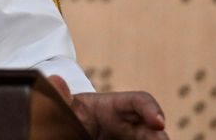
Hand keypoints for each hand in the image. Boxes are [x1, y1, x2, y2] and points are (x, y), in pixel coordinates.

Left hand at [49, 75, 168, 139]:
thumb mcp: (67, 106)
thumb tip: (54, 81)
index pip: (139, 101)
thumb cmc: (74, 114)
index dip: (151, 109)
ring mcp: (133, 139)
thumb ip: (62, 97)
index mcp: (117, 106)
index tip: (158, 122)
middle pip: (154, 130)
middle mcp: (132, 124)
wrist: (71, 128)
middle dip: (161, 138)